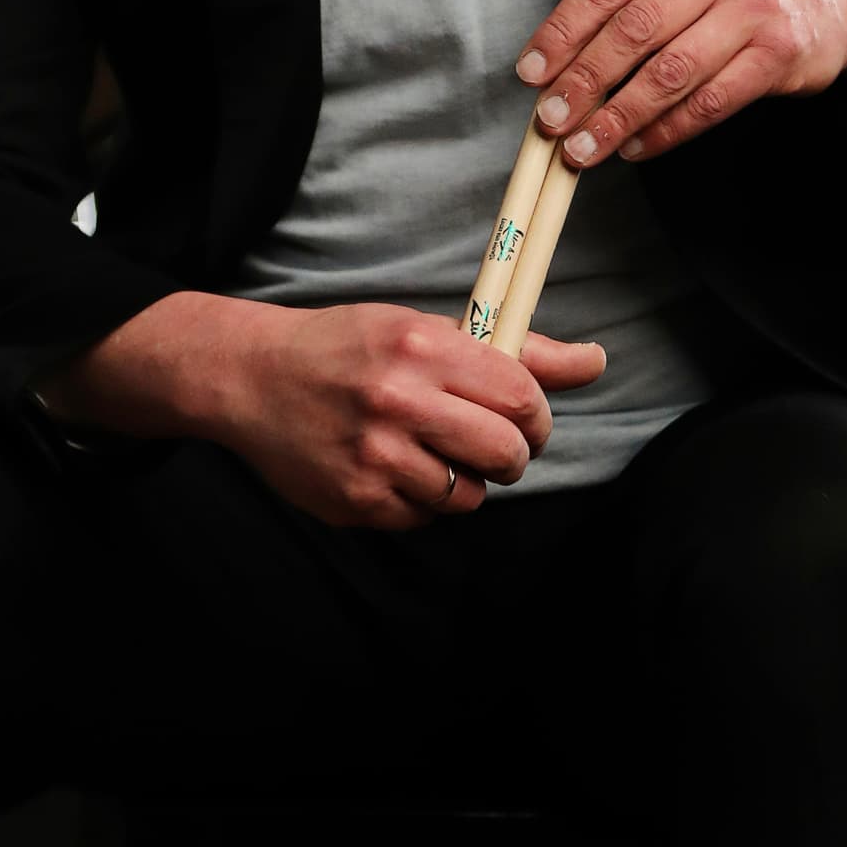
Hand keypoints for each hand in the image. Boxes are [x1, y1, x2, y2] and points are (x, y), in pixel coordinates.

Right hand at [216, 304, 606, 530]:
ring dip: (463, 481)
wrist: (252, 377)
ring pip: (469, 496)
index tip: (526, 418)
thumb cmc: (346, 346)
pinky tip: (391, 467)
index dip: (537, 415)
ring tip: (429, 451)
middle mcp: (400, 401)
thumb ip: (511, 351)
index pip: (520, 395)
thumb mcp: (421, 328)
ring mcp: (376, 457)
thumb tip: (594, 361)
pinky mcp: (357, 501)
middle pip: (507, 455)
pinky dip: (420, 499)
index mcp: (422, 347)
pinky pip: (424, 518)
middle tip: (492, 444)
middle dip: (513, 456)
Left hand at [515, 0, 846, 169]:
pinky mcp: (779, 58)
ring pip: (670, 74)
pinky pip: (709, 103)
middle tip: (550, 120)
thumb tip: (560, 49)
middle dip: (583, 81)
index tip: (531, 71)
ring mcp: (754, 11)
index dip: (562, 31)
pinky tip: (635, 146)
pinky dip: (666, 131)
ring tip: (583, 147)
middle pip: (634, 30)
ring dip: (618, 117)